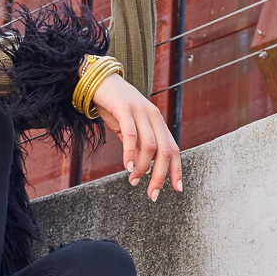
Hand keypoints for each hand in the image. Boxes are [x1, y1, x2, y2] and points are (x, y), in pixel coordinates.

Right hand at [89, 73, 182, 201]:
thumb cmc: (114, 107)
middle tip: (152, 194)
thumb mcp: (128, 130)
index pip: (174, 149)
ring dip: (142, 168)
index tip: (177, 189)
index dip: (177, 170)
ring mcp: (140, 111)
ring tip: (133, 181)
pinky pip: (131, 135)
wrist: (100, 80)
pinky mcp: (125, 108)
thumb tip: (142, 170)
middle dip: (160, 176)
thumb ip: (137, 148)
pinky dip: (130, 153)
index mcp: (158, 122)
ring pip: (150, 146)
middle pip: (165, 151)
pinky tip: (127, 167)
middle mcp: (154, 116)